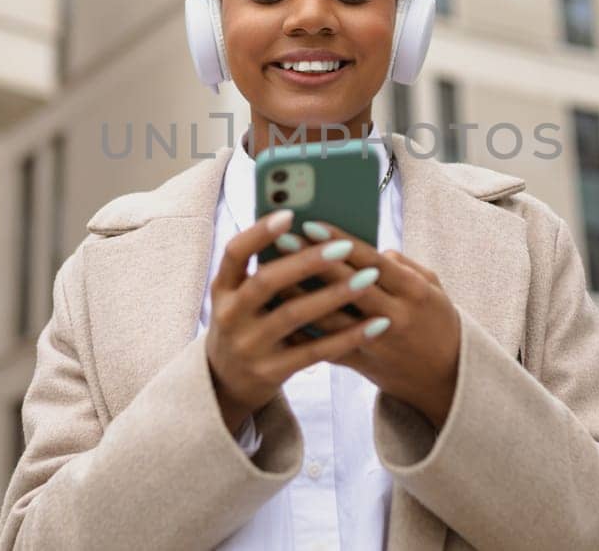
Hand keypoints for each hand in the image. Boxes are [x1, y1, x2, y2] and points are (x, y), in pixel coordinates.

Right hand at [205, 210, 391, 436]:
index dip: (260, 232)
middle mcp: (230, 315)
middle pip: (267, 282)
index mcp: (223, 288)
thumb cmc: (246, 324)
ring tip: (369, 278)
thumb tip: (311, 231)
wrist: (225, 383)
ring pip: (295, 316)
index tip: (291, 214)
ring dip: (334, 294)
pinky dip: (347, 336)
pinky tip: (375, 323)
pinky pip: (315, 351)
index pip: (235, 252)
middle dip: (306, 262)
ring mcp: (249, 346)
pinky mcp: (271, 371)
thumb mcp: (239, 297)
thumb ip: (265, 268)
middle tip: (344, 246)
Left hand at [289, 221, 460, 428]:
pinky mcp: (362, 365)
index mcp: (414, 292)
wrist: (448, 378)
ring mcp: (377, 344)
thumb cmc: (437, 321)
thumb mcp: (433, 287)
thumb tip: (366, 249)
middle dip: (312, 260)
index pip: (372, 260)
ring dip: (299, 295)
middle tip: (282, 238)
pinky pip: (326, 347)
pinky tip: (277, 312)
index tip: (311, 223)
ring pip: (331, 317)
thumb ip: (401, 264)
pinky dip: (301, 330)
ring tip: (271, 273)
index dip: (340, 241)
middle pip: (347, 285)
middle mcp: (396, 317)